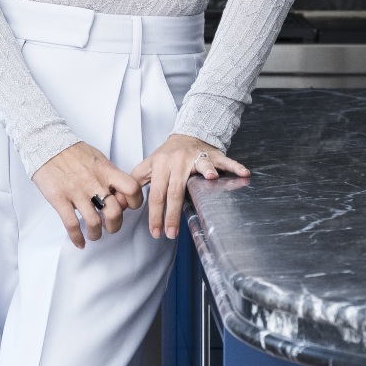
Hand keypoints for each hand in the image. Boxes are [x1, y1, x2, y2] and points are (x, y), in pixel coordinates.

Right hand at [32, 143, 142, 247]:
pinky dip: (77, 237)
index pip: (132, 189)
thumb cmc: (73, 152)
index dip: (134, 202)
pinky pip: (71, 224)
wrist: (46, 144)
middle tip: (110, 226)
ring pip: (94, 222)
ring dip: (96, 234)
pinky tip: (80, 242)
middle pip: (114, 212)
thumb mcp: (98, 158)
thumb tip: (119, 193)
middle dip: (115, 225)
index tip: (127, 207)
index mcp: (106, 171)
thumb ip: (110, 175)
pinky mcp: (60, 199)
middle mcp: (94, 182)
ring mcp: (76, 192)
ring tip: (94, 235)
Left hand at [129, 132, 248, 239]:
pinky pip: (225, 160)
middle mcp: (177, 161)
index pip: (156, 194)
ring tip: (211, 181)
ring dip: (207, 171)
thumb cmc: (167, 155)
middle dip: (173, 213)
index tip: (156, 232)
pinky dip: (234, 167)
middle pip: (176, 189)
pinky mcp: (213, 153)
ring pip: (201, 165)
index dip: (155, 214)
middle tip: (171, 233)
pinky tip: (244, 174)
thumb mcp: (148, 165)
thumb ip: (136, 182)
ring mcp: (196, 156)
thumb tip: (121, 202)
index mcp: (160, 165)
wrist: (188, 132)